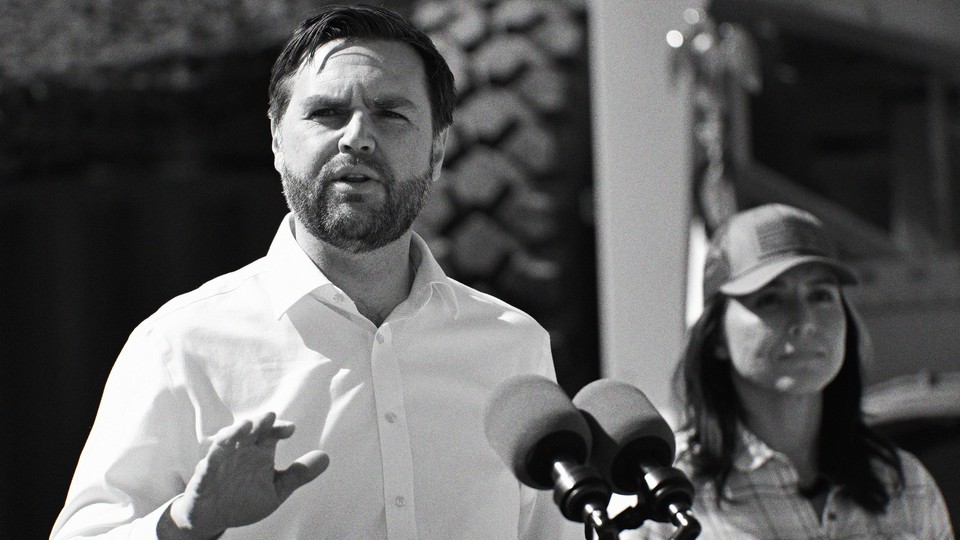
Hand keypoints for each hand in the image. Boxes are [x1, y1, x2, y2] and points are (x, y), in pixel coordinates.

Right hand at [162, 412, 328, 538]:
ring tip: (248, 425)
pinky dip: (217, 449)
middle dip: (260, 423)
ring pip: (230, 438)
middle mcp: (243, 451)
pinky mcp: (207, 472)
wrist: (214, 518)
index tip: (290, 429)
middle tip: (270, 417)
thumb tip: (326, 457)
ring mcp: (224, 460)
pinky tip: (224, 442)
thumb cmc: (244, 500)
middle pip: (252, 431)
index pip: (272, 433)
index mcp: (260, 453)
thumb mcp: (276, 490)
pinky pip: (211, 458)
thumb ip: (298, 474)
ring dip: (238, 430)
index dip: (280, 428)